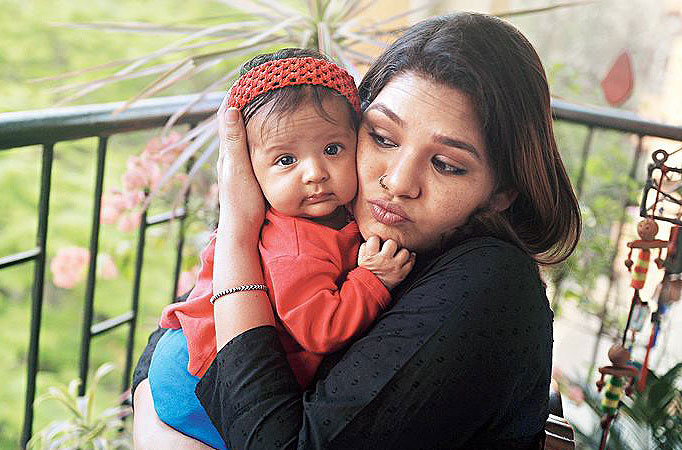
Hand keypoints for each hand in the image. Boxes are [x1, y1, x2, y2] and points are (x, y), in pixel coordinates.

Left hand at [215, 93, 264, 238]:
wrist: (243, 229)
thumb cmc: (241, 202)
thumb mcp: (238, 169)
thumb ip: (235, 141)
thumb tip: (230, 109)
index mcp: (228, 151)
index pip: (228, 115)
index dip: (236, 95)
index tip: (247, 76)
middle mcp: (231, 155)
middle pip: (236, 121)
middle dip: (246, 101)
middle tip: (261, 83)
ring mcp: (239, 165)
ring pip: (245, 134)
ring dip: (254, 117)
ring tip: (269, 101)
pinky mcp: (249, 174)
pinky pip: (254, 147)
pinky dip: (260, 134)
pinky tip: (272, 134)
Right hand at [358, 236, 415, 289]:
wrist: (371, 290)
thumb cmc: (366, 273)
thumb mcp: (361, 260)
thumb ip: (364, 248)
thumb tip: (369, 240)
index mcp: (371, 256)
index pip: (374, 239)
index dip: (376, 240)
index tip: (376, 244)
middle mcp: (383, 261)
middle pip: (392, 243)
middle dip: (391, 244)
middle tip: (390, 249)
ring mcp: (394, 267)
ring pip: (404, 252)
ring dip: (402, 252)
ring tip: (399, 254)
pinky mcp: (402, 274)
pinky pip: (411, 262)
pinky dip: (411, 259)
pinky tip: (408, 257)